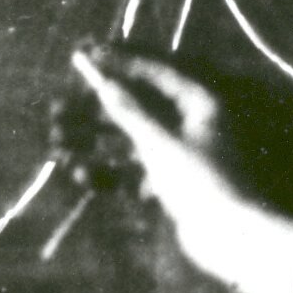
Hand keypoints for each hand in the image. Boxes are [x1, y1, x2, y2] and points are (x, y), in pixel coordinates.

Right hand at [68, 46, 292, 292]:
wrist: (234, 239)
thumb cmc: (203, 182)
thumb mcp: (160, 141)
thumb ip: (129, 109)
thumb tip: (102, 79)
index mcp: (202, 102)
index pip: (156, 70)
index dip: (118, 60)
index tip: (84, 53)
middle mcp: (194, 123)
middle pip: (138, 106)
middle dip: (96, 109)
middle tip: (58, 109)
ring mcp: (183, 154)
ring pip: (131, 139)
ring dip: (96, 142)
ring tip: (59, 145)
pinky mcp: (174, 183)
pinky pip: (135, 170)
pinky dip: (110, 171)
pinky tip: (82, 173)